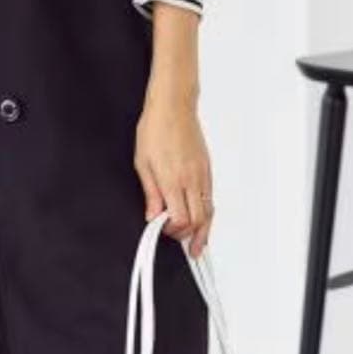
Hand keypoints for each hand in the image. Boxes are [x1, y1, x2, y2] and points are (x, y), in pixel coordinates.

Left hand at [133, 95, 213, 257]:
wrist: (173, 106)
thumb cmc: (155, 128)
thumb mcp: (142, 162)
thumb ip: (150, 193)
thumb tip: (152, 215)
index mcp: (173, 179)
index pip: (179, 219)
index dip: (172, 231)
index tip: (162, 230)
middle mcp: (191, 179)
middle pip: (198, 220)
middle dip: (189, 236)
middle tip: (181, 244)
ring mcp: (202, 175)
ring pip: (209, 211)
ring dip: (204, 231)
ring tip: (198, 247)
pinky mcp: (207, 169)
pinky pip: (210, 198)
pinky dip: (207, 214)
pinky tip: (202, 221)